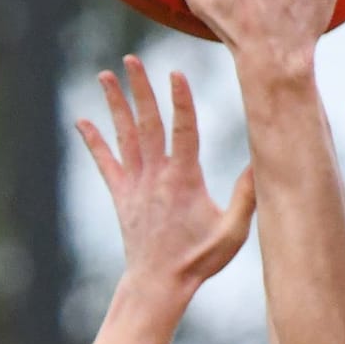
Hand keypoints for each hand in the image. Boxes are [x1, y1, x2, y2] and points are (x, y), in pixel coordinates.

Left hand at [78, 56, 254, 298]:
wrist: (158, 284)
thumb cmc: (199, 260)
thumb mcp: (232, 232)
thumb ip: (247, 197)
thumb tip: (262, 163)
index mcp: (184, 180)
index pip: (183, 131)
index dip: (180, 101)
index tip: (175, 73)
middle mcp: (156, 176)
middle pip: (148, 123)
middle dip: (139, 89)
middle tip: (130, 59)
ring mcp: (136, 185)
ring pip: (124, 136)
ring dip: (114, 104)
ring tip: (104, 76)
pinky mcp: (122, 196)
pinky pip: (106, 163)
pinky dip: (94, 142)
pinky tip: (82, 121)